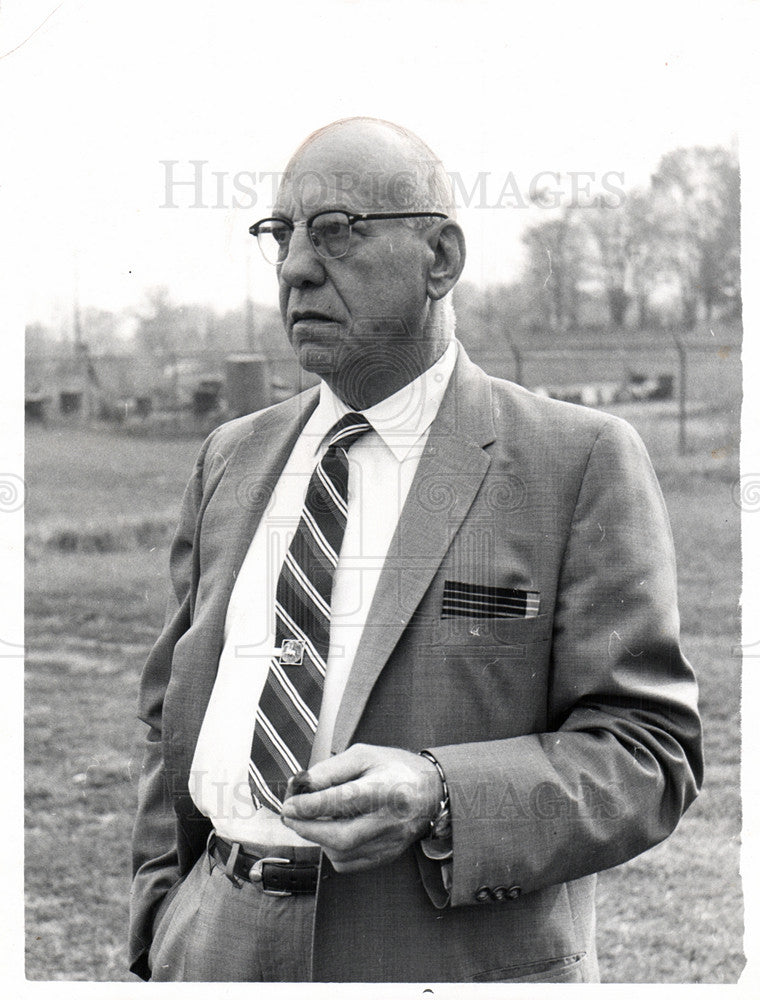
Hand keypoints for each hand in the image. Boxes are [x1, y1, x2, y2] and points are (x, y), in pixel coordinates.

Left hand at [279, 743, 441, 872]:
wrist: (430, 791)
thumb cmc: (394, 768)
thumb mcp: (364, 755)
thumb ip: (331, 769)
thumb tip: (302, 785)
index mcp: (386, 788)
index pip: (345, 800)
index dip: (312, 805)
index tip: (290, 804)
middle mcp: (390, 820)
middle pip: (341, 836)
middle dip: (307, 828)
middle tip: (290, 815)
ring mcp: (389, 842)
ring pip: (341, 853)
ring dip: (317, 839)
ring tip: (311, 820)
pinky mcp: (386, 856)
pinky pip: (348, 863)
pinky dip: (331, 850)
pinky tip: (331, 832)